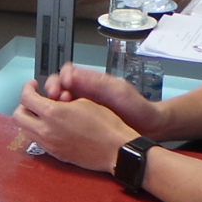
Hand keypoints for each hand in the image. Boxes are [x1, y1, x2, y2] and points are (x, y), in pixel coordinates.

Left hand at [12, 80, 136, 173]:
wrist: (116, 150)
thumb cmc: (106, 124)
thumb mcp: (83, 102)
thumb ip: (61, 100)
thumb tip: (54, 101)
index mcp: (52, 114)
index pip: (26, 98)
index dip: (28, 88)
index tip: (33, 85)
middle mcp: (46, 131)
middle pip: (18, 116)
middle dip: (23, 105)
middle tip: (34, 99)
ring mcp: (49, 145)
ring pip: (25, 131)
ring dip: (29, 119)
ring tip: (42, 113)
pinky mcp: (55, 155)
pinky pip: (37, 141)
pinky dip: (38, 131)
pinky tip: (51, 127)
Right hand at [48, 62, 164, 136]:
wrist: (149, 127)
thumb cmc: (137, 107)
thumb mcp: (117, 89)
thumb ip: (95, 81)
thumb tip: (70, 75)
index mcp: (91, 81)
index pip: (66, 73)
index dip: (59, 79)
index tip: (60, 87)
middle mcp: (84, 93)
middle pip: (58, 87)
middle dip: (52, 92)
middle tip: (55, 100)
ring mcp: (83, 109)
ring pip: (58, 104)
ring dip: (54, 107)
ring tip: (59, 113)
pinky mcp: (83, 124)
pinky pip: (65, 120)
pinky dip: (60, 121)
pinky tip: (62, 125)